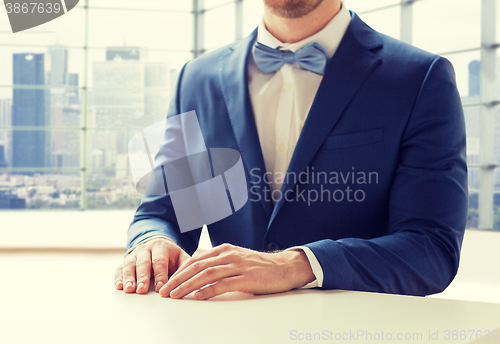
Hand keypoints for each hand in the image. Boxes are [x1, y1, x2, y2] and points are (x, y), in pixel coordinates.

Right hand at [114, 237, 189, 293]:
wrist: (158, 245)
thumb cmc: (171, 256)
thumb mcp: (181, 258)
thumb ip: (184, 267)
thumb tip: (188, 281)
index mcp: (161, 248)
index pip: (160, 261)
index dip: (160, 275)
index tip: (161, 288)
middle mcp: (146, 249)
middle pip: (143, 262)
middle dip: (143, 277)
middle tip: (142, 290)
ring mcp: (134, 255)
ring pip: (129, 264)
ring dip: (128, 277)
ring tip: (129, 289)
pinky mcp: (126, 261)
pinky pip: (120, 268)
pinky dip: (118, 277)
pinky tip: (119, 286)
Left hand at [159, 243, 314, 299]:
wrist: (285, 267)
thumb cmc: (260, 266)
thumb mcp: (237, 259)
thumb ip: (220, 263)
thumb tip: (199, 272)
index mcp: (224, 250)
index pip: (195, 260)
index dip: (179, 272)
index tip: (167, 283)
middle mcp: (228, 255)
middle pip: (197, 266)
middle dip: (178, 279)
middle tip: (164, 291)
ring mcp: (238, 266)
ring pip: (206, 274)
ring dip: (188, 285)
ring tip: (175, 295)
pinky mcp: (246, 278)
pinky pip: (223, 284)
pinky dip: (208, 290)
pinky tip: (198, 297)